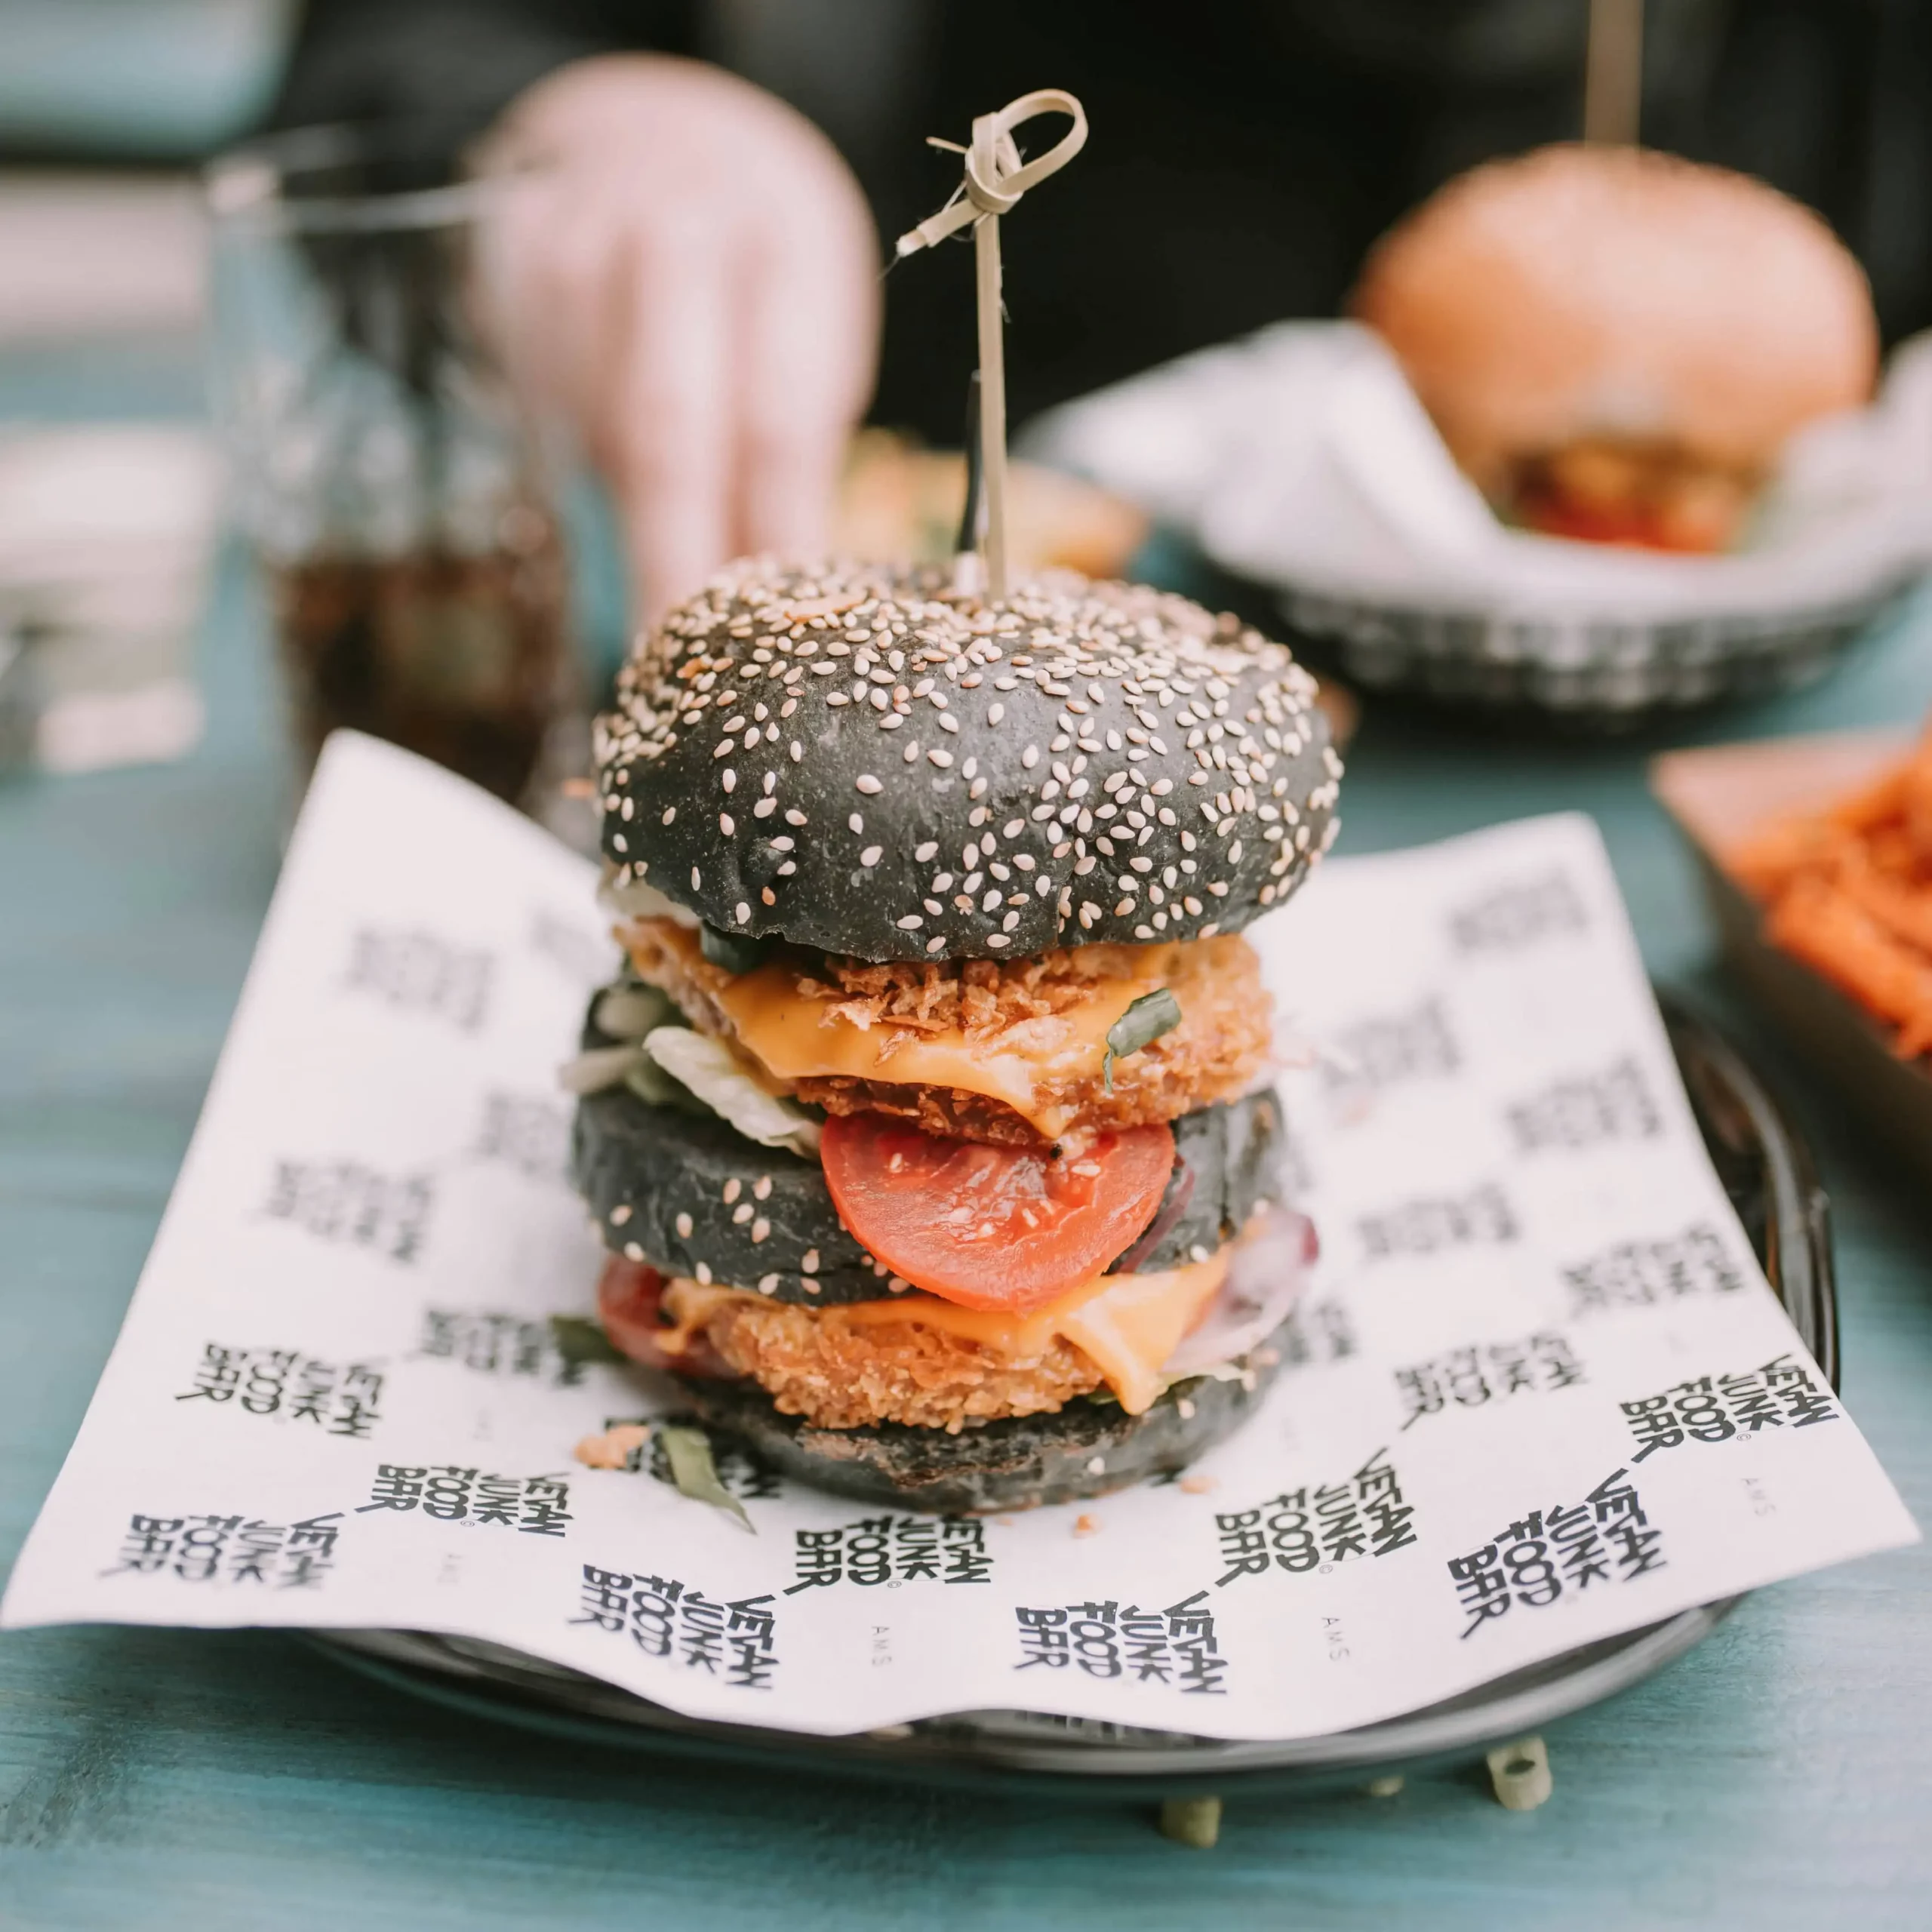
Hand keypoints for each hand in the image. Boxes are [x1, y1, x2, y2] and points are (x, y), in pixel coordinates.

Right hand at [480, 56, 879, 623]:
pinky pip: (535, 405)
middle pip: (663, 434)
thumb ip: (789, 459)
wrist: (659, 133)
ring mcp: (572, 243)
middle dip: (666, 562)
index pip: (771, 426)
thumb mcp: (808, 338)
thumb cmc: (761, 268)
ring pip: (590, 429)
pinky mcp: (503, 270)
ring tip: (654, 588)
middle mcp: (670, 234)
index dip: (757, 547)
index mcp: (779, 251)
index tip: (749, 644)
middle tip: (670, 662)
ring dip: (622, 521)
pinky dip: (575, 469)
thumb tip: (780, 609)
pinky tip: (601, 492)